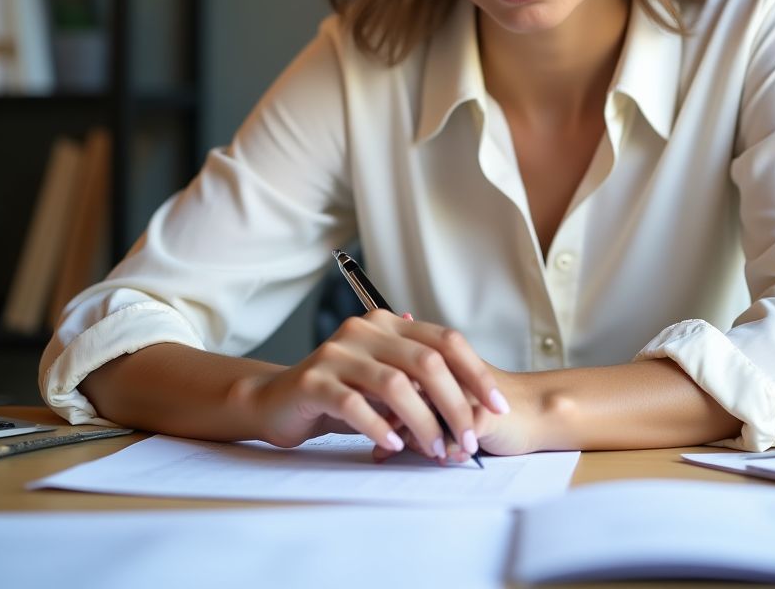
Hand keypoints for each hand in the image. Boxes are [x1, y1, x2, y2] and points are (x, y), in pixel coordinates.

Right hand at [235, 310, 509, 458]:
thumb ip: (419, 376)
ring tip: (436, 449)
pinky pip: (354, 404)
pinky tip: (395, 446)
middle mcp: (365, 330)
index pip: (445, 340)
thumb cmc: (340, 393)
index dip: (475, 373)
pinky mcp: (314, 381)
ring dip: (423, 421)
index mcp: (388, 324)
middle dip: (455, 403)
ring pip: (395, 384)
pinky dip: (380, 427)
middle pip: (426, 362)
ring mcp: (338, 353)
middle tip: (469, 439)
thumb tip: (472, 386)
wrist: (277, 402)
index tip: (497, 406)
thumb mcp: (384, 379)